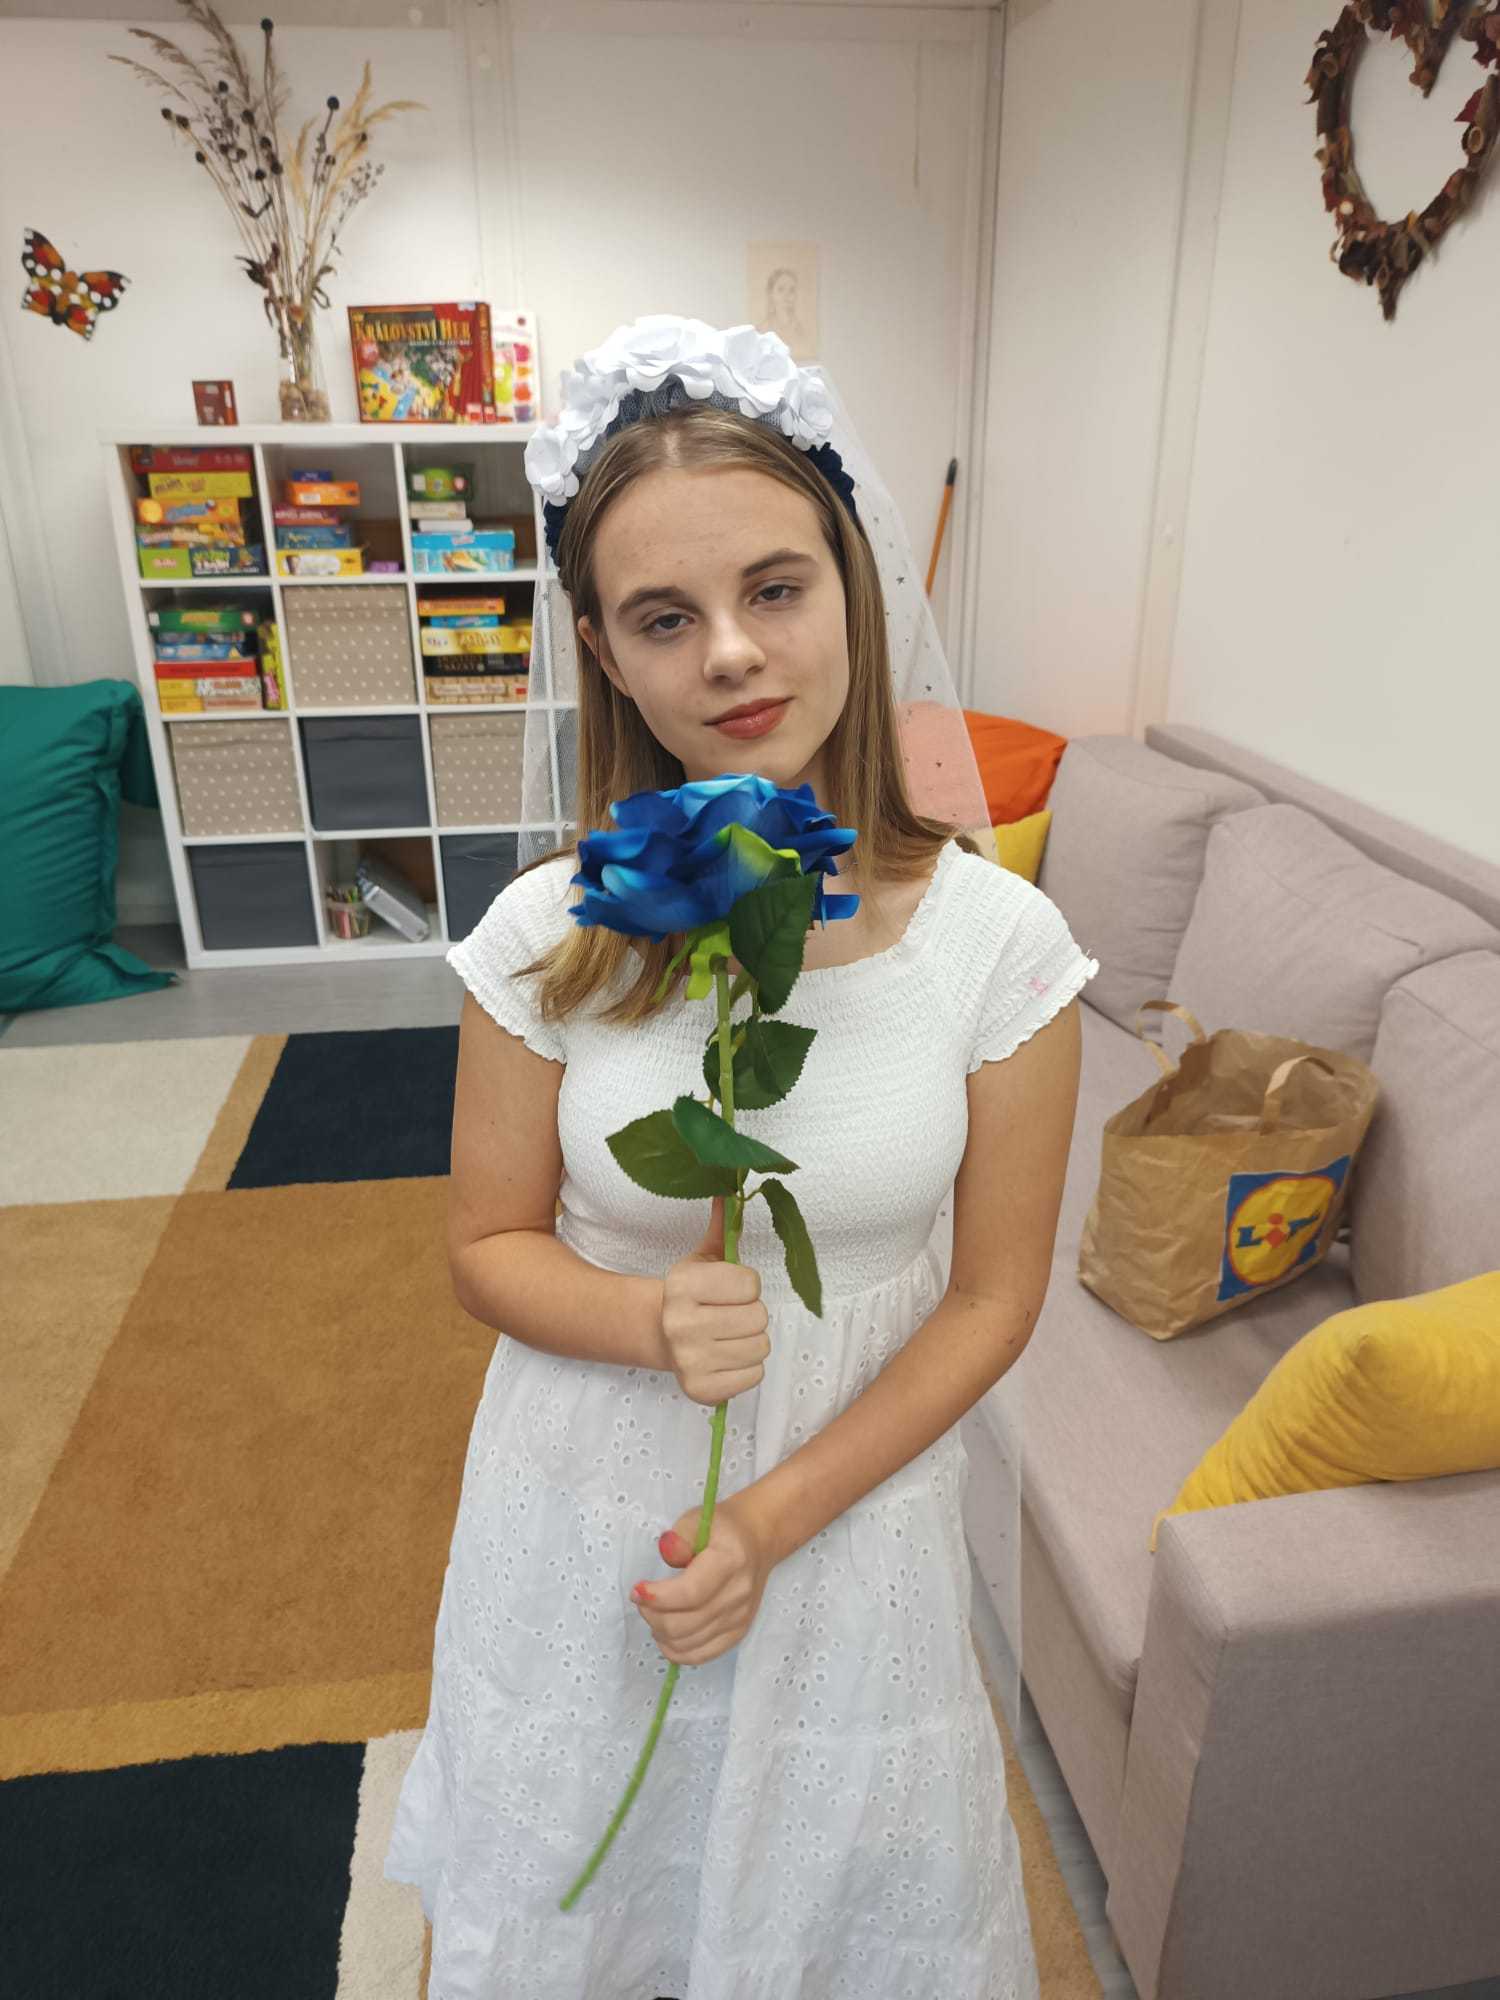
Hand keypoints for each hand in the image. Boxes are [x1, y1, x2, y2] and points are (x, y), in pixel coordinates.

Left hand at [630, 1492, 775, 1667]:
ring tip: (654, 1613)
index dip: (658, 1598)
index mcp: (730, 1562)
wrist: (757, 1540)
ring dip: (660, 1633)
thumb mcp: (697, 1520)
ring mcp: (740, 1618)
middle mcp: (738, 1595)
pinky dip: (676, 1651)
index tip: (636, 1590)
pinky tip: (666, 1634)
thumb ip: (680, 1537)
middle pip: (685, 1624)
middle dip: (652, 1615)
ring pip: (688, 1644)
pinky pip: (701, 1656)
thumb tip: (667, 1554)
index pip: (690, 1593)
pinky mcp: (738, 1633)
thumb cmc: (721, 1529)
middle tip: (642, 1598)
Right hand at [658, 1192, 770, 1407]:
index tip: (728, 1289)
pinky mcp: (700, 1390)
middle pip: (759, 1317)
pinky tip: (726, 1357)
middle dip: (751, 1314)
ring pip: (760, 1347)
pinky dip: (747, 1368)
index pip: (750, 1284)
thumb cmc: (693, 1294)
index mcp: (682, 1285)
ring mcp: (690, 1360)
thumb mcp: (703, 1258)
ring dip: (751, 1341)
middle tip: (729, 1315)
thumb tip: (730, 1191)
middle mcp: (681, 1323)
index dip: (746, 1286)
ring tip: (729, 1336)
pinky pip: (754, 1376)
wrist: (661, 1334)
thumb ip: (722, 1227)